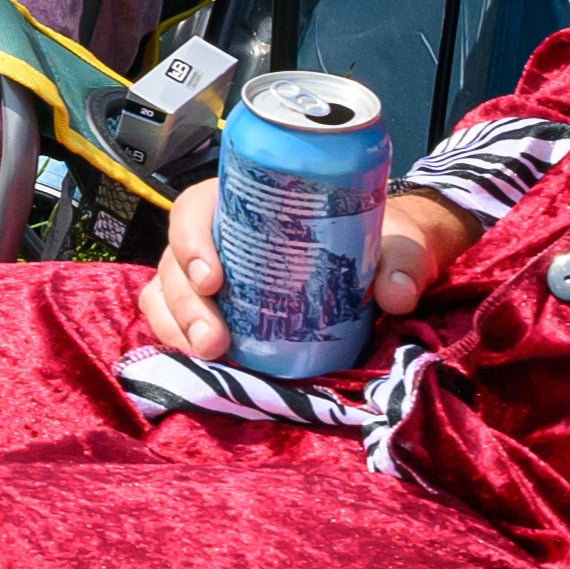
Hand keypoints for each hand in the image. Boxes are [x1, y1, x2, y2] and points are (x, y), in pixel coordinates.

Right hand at [139, 179, 464, 365]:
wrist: (382, 266)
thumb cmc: (378, 241)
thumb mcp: (397, 243)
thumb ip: (402, 264)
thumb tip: (397, 295)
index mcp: (247, 203)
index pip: (196, 209)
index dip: (190, 240)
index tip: (214, 278)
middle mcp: (219, 236)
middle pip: (175, 261)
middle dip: (185, 303)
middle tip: (214, 341)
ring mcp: (210, 275)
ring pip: (167, 294)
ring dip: (176, 326)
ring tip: (208, 356)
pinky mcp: (215, 310)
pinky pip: (175, 322)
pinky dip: (176, 341)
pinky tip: (198, 364)